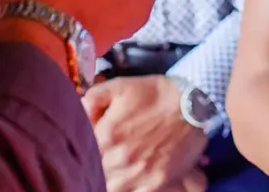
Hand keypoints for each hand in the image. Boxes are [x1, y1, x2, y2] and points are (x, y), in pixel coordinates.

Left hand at [84, 76, 207, 191]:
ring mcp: (139, 173)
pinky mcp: (156, 182)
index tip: (88, 150)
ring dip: (110, 179)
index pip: (82, 155)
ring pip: (112, 187)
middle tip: (102, 160)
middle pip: (95, 175)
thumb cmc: (155, 94)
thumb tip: (76, 112)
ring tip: (115, 169)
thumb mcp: (120, 86)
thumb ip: (91, 100)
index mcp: (106, 136)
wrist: (192, 104)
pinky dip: (129, 188)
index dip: (83, 153)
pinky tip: (129, 180)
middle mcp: (120, 158)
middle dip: (95, 168)